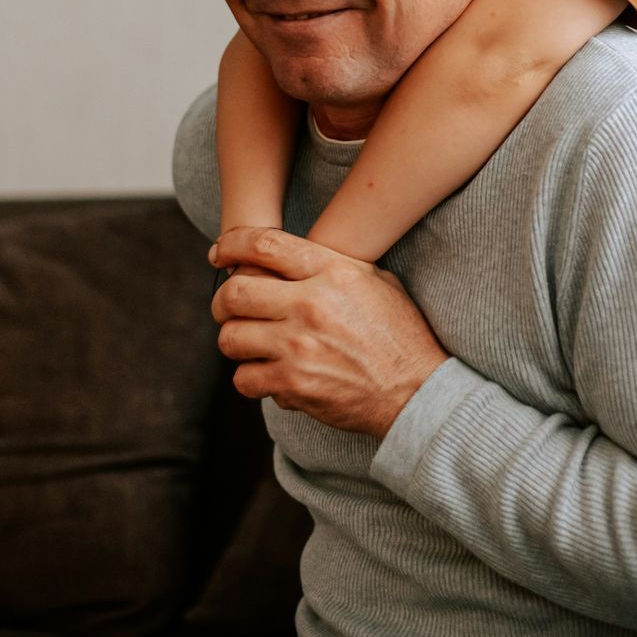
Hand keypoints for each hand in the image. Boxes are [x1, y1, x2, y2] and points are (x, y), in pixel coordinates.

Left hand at [208, 226, 448, 437]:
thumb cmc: (399, 334)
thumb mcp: (374, 281)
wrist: (417, 391)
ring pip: (231, 337)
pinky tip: (269, 375)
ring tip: (250, 345)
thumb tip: (283, 257)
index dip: (231, 245)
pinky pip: (244, 379)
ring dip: (235, 341)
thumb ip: (328, 264)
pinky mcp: (293, 384)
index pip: (264, 245)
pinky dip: (251, 378)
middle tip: (227, 308)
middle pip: (234, 292)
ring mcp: (298, 346)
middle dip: (222, 301)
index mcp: (332, 271)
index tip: (219, 252)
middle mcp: (310, 304)